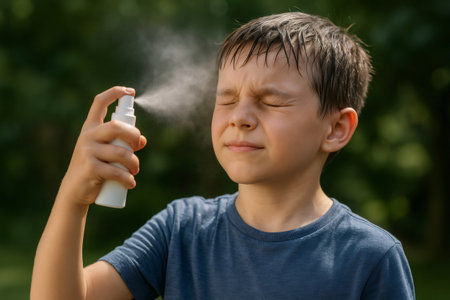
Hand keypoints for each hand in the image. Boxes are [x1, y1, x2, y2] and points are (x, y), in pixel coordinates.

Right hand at [58, 86, 146, 206]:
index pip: (99, 103)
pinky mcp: (90, 167)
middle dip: (133, 136)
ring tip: (134, 171)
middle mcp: (88, 136)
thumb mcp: (106, 153)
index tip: (129, 91)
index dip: (114, 93)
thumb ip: (124, 144)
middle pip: (116, 127)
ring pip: (121, 152)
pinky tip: (130, 183)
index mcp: (91, 128)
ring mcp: (88, 151)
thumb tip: (142, 140)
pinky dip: (127, 179)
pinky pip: (116, 171)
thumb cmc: (95, 168)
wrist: (75, 190)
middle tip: (137, 147)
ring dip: (134, 163)